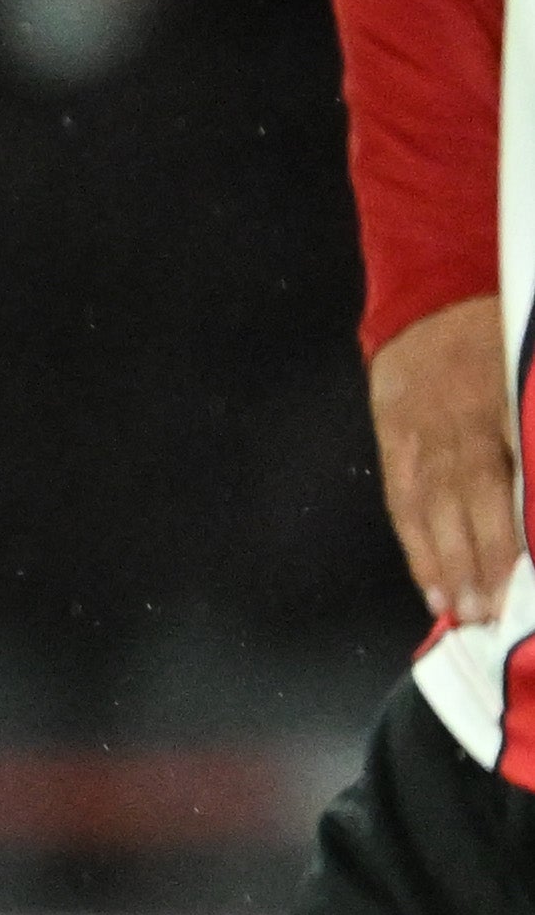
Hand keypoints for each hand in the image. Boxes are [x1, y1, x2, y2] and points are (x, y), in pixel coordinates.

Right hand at [377, 297, 519, 628]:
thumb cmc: (500, 334)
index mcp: (500, 404)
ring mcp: (420, 437)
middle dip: (480, 561)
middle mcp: (459, 425)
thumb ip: (533, 423)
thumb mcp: (532, 368)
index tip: (524, 574)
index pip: (509, 478)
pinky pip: (403, 502)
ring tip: (461, 612)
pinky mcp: (394, 444)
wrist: (430, 301)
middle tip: (492, 613)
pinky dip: (415, 546)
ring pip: (432, 509)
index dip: (512, 529)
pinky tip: (429, 583)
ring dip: (446, 565)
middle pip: (470, 502)